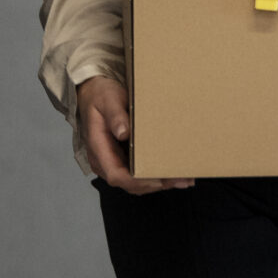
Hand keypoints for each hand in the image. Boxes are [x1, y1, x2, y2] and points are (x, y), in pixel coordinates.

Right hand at [77, 76, 192, 195]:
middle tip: (181, 179)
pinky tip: (173, 172)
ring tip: (183, 178)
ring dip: (159, 182)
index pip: (116, 175)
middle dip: (155, 184)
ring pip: (135, 182)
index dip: (138, 181)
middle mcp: (104, 160)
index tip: (158, 179)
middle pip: (129, 183)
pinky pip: (138, 173)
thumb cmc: (100, 97)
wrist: (93, 93)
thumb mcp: (108, 100)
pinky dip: (155, 175)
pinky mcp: (122, 159)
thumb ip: (115, 116)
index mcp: (98, 148)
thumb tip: (123, 133)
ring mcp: (113, 161)